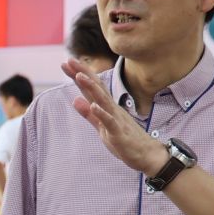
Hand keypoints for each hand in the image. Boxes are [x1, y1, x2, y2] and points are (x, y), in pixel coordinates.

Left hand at [61, 60, 164, 177]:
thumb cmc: (124, 139)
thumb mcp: (101, 127)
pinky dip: (102, 113)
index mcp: (107, 107)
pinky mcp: (119, 132)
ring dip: (91, 88)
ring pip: (103, 100)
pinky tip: (94, 105)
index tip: (67, 62)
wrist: (146, 154)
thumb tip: (75, 100)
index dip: (80, 75)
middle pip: (97, 88)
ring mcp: (116, 119)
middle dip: (83, 74)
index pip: (92, 87)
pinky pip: (110, 122)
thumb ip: (88, 114)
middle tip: (70, 60)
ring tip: (79, 76)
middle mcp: (112, 109)